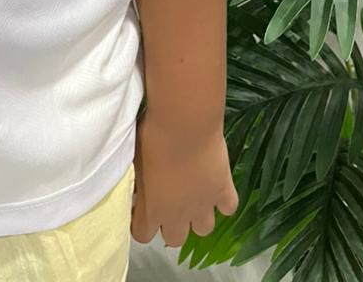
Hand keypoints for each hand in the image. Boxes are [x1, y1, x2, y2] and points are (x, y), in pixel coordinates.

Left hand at [131, 111, 238, 246]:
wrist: (184, 123)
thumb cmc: (151, 138)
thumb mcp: (134, 161)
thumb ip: (136, 182)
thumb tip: (136, 188)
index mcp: (152, 210)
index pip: (143, 235)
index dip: (141, 222)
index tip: (140, 207)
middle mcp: (178, 216)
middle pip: (175, 240)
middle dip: (171, 224)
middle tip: (168, 201)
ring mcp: (204, 205)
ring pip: (203, 229)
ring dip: (198, 216)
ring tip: (193, 195)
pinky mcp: (224, 191)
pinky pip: (228, 208)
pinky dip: (223, 200)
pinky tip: (216, 186)